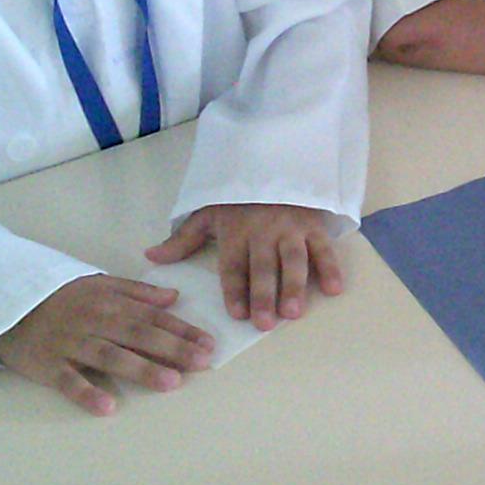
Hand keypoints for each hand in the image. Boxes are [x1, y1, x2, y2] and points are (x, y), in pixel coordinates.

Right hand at [0, 275, 214, 416]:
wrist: (5, 302)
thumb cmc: (59, 297)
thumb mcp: (98, 283)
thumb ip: (136, 292)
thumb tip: (173, 297)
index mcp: (109, 302)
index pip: (152, 317)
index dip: (182, 330)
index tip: (210, 345)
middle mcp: (94, 321)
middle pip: (138, 335)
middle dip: (173, 348)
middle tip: (203, 363)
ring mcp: (70, 343)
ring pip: (109, 356)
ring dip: (141, 369)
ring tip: (171, 382)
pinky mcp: (47, 365)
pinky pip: (68, 380)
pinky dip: (86, 393)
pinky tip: (107, 407)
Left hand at [146, 202, 344, 328]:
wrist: (272, 161)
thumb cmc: (237, 196)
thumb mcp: (207, 213)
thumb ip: (182, 240)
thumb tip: (150, 256)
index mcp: (234, 231)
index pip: (233, 265)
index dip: (235, 289)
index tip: (237, 314)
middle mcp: (263, 231)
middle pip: (263, 267)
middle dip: (264, 296)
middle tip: (265, 323)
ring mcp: (291, 228)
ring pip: (293, 260)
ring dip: (295, 286)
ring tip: (294, 312)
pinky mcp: (313, 225)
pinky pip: (323, 248)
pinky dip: (330, 267)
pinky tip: (334, 289)